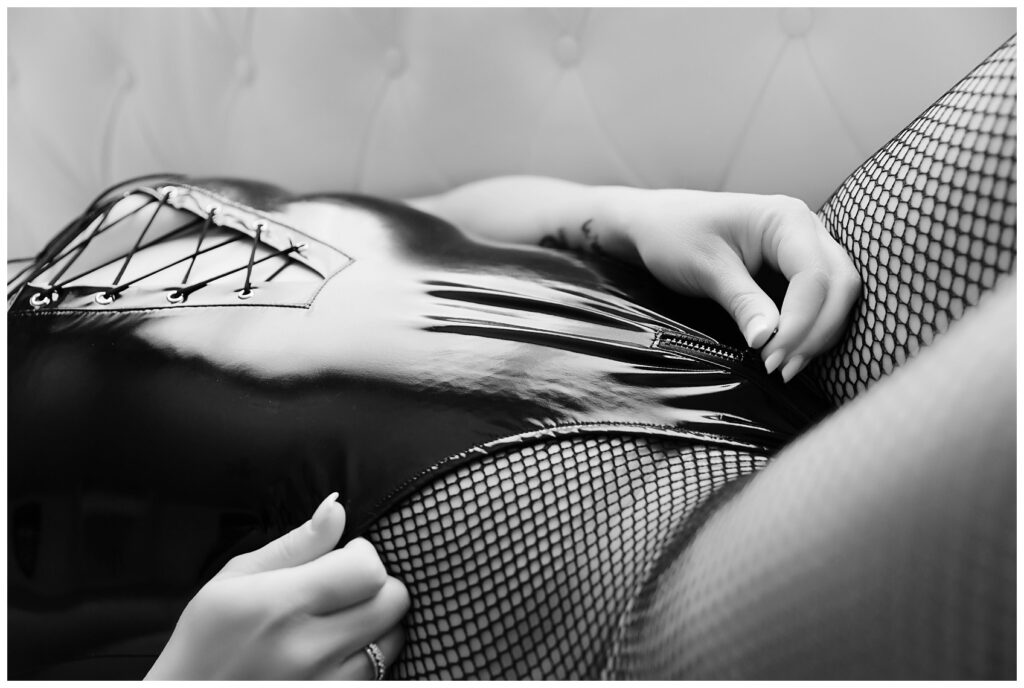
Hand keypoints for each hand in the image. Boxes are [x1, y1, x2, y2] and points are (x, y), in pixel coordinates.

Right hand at [146, 493, 409, 679]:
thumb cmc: (206, 638)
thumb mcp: (236, 579)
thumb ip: (295, 545)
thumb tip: (336, 508)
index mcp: (279, 605)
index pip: (367, 570)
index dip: (364, 555)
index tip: (344, 555)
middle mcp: (307, 649)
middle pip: (392, 601)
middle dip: (378, 583)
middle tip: (346, 585)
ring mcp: (323, 683)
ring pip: (394, 639)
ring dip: (379, 621)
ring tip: (343, 618)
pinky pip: (379, 672)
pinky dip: (371, 654)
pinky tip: (341, 648)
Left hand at [622, 189, 860, 380]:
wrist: (657, 224)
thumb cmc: (676, 235)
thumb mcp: (706, 268)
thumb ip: (743, 302)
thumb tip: (770, 339)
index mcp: (786, 218)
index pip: (815, 276)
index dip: (802, 322)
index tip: (771, 355)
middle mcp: (806, 229)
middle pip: (840, 285)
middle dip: (817, 332)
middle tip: (781, 367)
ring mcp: (805, 249)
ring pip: (837, 296)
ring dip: (818, 335)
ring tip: (783, 367)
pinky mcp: (795, 270)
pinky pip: (820, 302)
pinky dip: (810, 330)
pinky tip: (787, 353)